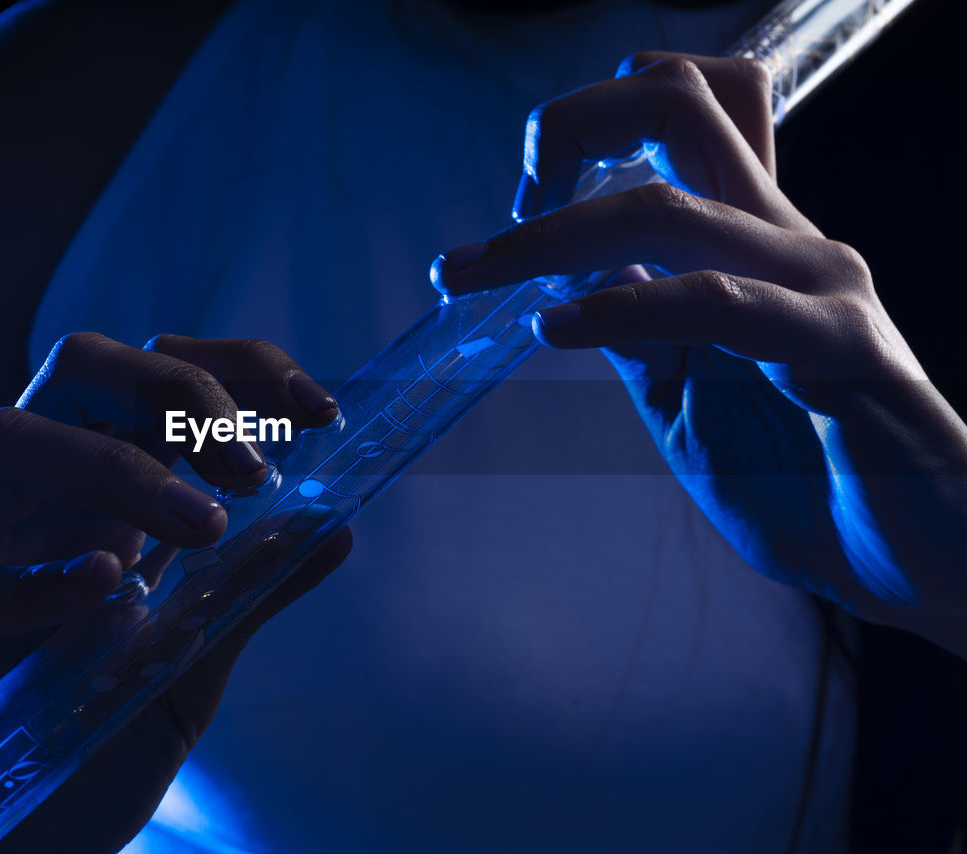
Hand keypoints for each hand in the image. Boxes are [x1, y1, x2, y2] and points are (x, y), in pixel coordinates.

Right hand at [0, 332, 350, 850]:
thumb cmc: (70, 760)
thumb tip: (337, 528)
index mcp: (85, 504)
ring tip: (203, 526)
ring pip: (6, 442)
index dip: (231, 369)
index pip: (150, 383)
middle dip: (176, 389)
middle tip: (253, 467)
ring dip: (116, 467)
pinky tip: (103, 584)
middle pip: (77, 370)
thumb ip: (243, 598)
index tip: (315, 406)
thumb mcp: (180, 673)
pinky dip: (28, 579)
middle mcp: (15, 507)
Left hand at [431, 54, 966, 654]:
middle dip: (566, 130)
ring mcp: (817, 284)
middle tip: (492, 226)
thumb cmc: (808, 482)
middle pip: (678, 104)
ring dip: (554, 237)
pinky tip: (559, 328)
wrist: (918, 561)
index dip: (588, 126)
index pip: (683, 112)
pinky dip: (625, 305)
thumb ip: (642, 339)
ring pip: (675, 205)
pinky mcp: (840, 346)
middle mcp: (784, 240)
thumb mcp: (690, 404)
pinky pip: (718, 302)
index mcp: (748, 245)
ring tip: (477, 276)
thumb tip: (577, 284)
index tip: (517, 208)